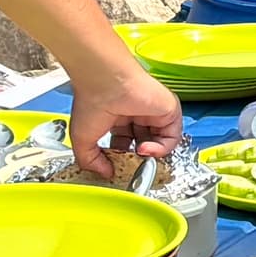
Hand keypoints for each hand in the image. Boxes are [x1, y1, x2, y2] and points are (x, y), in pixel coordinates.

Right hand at [64, 51, 185, 178]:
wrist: (106, 82)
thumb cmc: (91, 101)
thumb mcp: (83, 141)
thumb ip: (91, 162)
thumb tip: (105, 174)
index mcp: (117, 118)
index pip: (125, 144)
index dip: (122, 158)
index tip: (117, 166)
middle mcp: (137, 113)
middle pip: (144, 144)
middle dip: (138, 158)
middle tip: (131, 165)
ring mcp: (153, 112)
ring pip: (160, 142)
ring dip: (150, 156)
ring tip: (138, 156)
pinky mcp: (169, 109)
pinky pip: (172, 137)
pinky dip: (162, 149)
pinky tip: (146, 149)